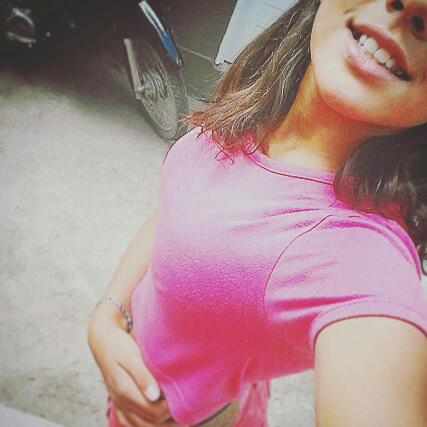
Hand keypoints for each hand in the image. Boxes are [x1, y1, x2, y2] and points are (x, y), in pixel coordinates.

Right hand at [88, 306, 176, 425]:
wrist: (103, 342)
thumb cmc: (120, 345)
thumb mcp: (131, 355)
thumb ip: (143, 375)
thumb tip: (154, 396)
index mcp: (125, 390)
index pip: (153, 412)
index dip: (171, 410)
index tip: (185, 400)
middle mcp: (121, 402)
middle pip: (150, 423)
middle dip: (170, 422)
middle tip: (188, 413)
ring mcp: (119, 405)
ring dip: (160, 425)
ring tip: (179, 419)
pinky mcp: (119, 405)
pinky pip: (133, 424)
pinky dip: (148, 424)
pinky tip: (161, 420)